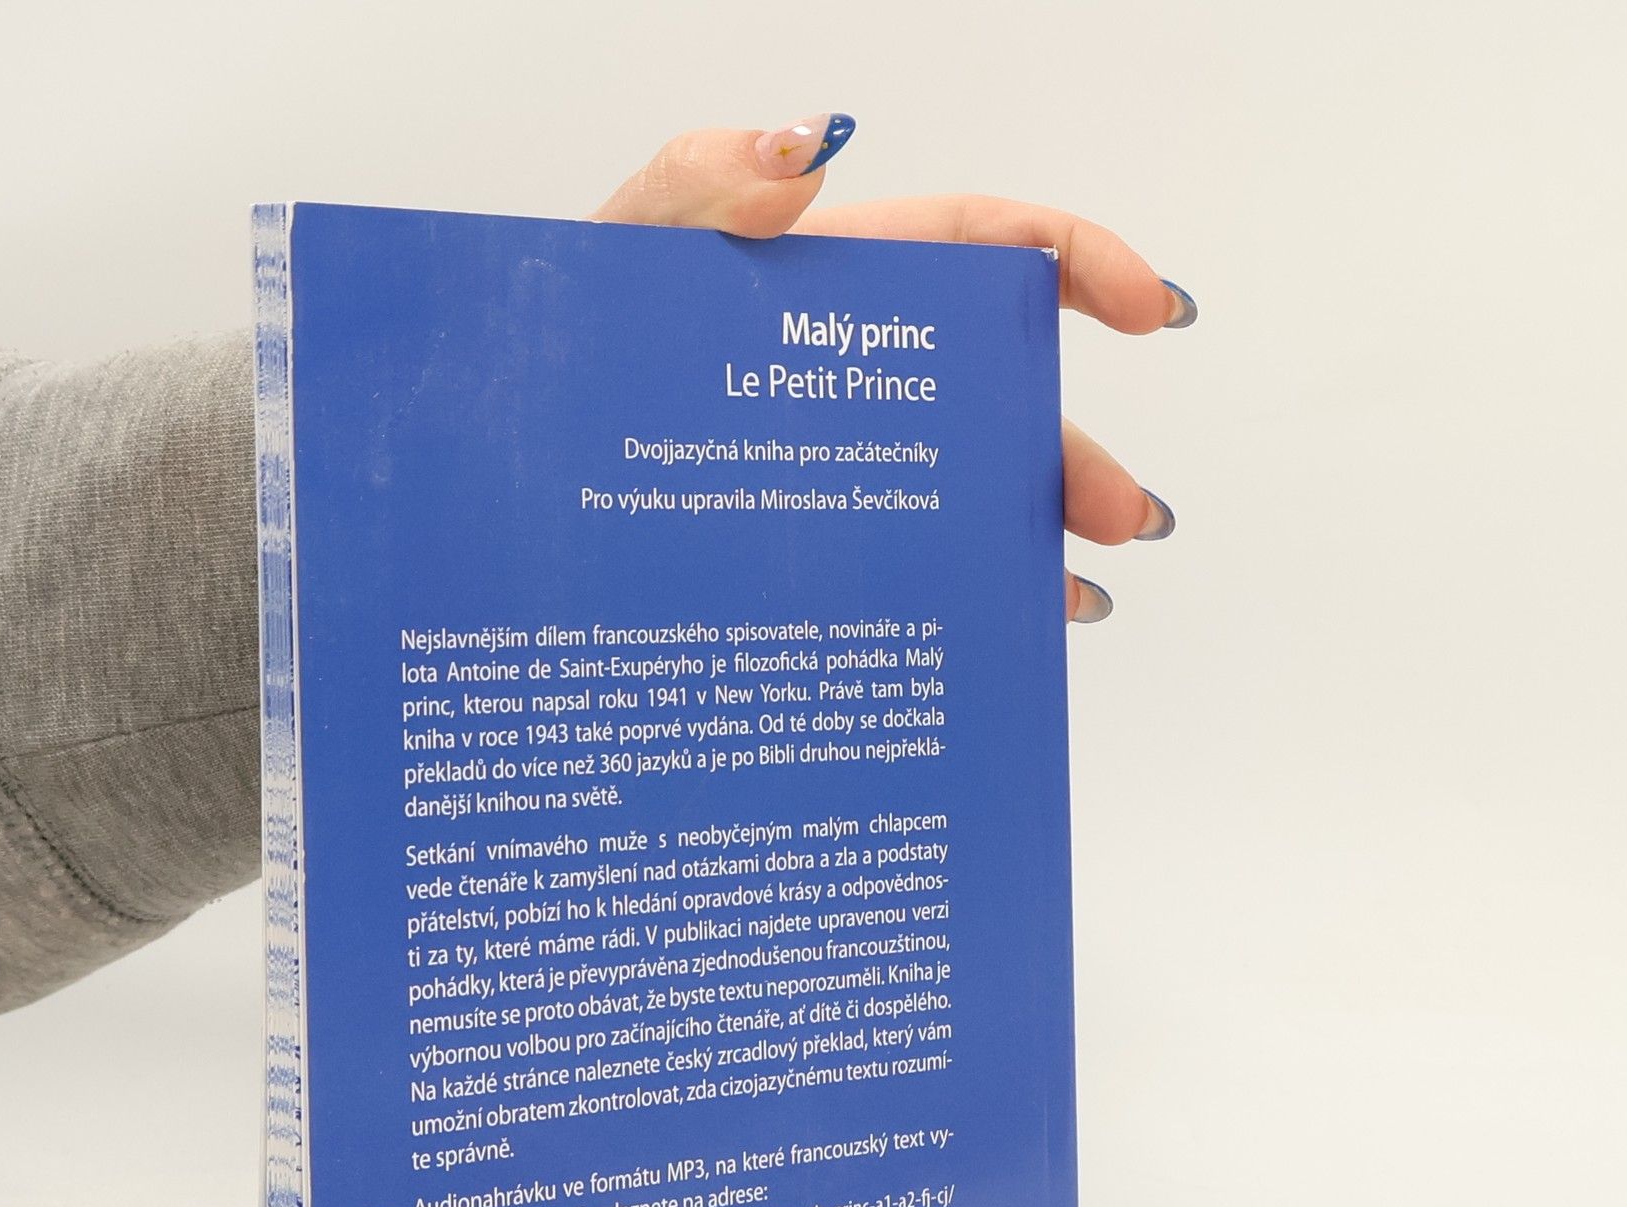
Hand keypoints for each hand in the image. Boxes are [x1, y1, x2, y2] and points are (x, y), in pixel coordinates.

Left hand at [595, 114, 1192, 624]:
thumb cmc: (538, 348)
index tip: (1153, 313)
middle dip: (1067, 450)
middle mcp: (839, 373)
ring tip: (1078, 595)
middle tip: (1121, 515)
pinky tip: (1003, 629)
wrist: (481, 466)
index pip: (979, 248)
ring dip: (1029, 536)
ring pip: (953, 491)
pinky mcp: (792, 540)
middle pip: (988, 397)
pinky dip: (958, 594)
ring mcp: (821, 463)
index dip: (1079, 264)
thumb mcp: (609, 252)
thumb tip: (808, 149)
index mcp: (822, 282)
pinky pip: (893, 562)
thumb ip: (696, 182)